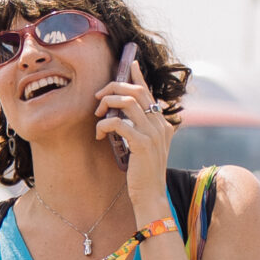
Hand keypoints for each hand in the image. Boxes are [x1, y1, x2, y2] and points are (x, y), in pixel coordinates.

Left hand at [96, 55, 172, 200]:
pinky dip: (104, 124)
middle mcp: (160, 124)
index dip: (138, 76)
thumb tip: (123, 117)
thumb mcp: (145, 148)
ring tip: (97, 115)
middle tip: (98, 97)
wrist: (151, 196)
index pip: (149, 92)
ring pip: (127, 101)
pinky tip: (99, 134)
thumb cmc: (143, 173)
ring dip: (106, 103)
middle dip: (113, 87)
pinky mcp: (142, 144)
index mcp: (161, 123)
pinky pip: (118, 123)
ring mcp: (152, 133)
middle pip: (136, 91)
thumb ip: (140, 131)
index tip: (130, 63)